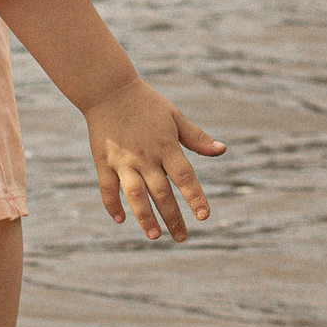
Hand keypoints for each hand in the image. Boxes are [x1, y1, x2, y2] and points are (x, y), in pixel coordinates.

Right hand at [84, 78, 223, 240]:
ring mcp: (123, 161)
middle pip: (161, 192)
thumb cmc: (146, 103)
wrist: (108, 88)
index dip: (195, 197)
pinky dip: (111, 204)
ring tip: (155, 235)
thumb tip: (223, 150)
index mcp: (166, 146)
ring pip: (134, 195)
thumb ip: (197, 137)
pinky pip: (107, 187)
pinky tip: (119, 219)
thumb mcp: (175, 116)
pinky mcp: (104, 161)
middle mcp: (145, 157)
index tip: (204, 216)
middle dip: (173, 217)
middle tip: (182, 237)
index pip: (184, 176)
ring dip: (144, 216)